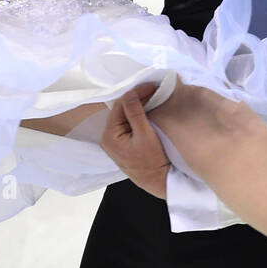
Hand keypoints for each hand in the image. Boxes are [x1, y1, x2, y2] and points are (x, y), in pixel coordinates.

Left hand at [100, 83, 171, 199]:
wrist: (159, 182)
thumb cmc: (153, 162)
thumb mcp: (145, 135)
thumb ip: (136, 113)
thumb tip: (130, 94)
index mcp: (109, 135)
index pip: (120, 105)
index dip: (136, 93)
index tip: (151, 86)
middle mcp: (107, 137)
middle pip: (121, 109)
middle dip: (136, 97)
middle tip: (153, 89)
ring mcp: (114, 141)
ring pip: (124, 115)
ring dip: (137, 105)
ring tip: (152, 95)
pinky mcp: (122, 143)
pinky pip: (127, 123)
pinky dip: (136, 114)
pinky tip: (147, 108)